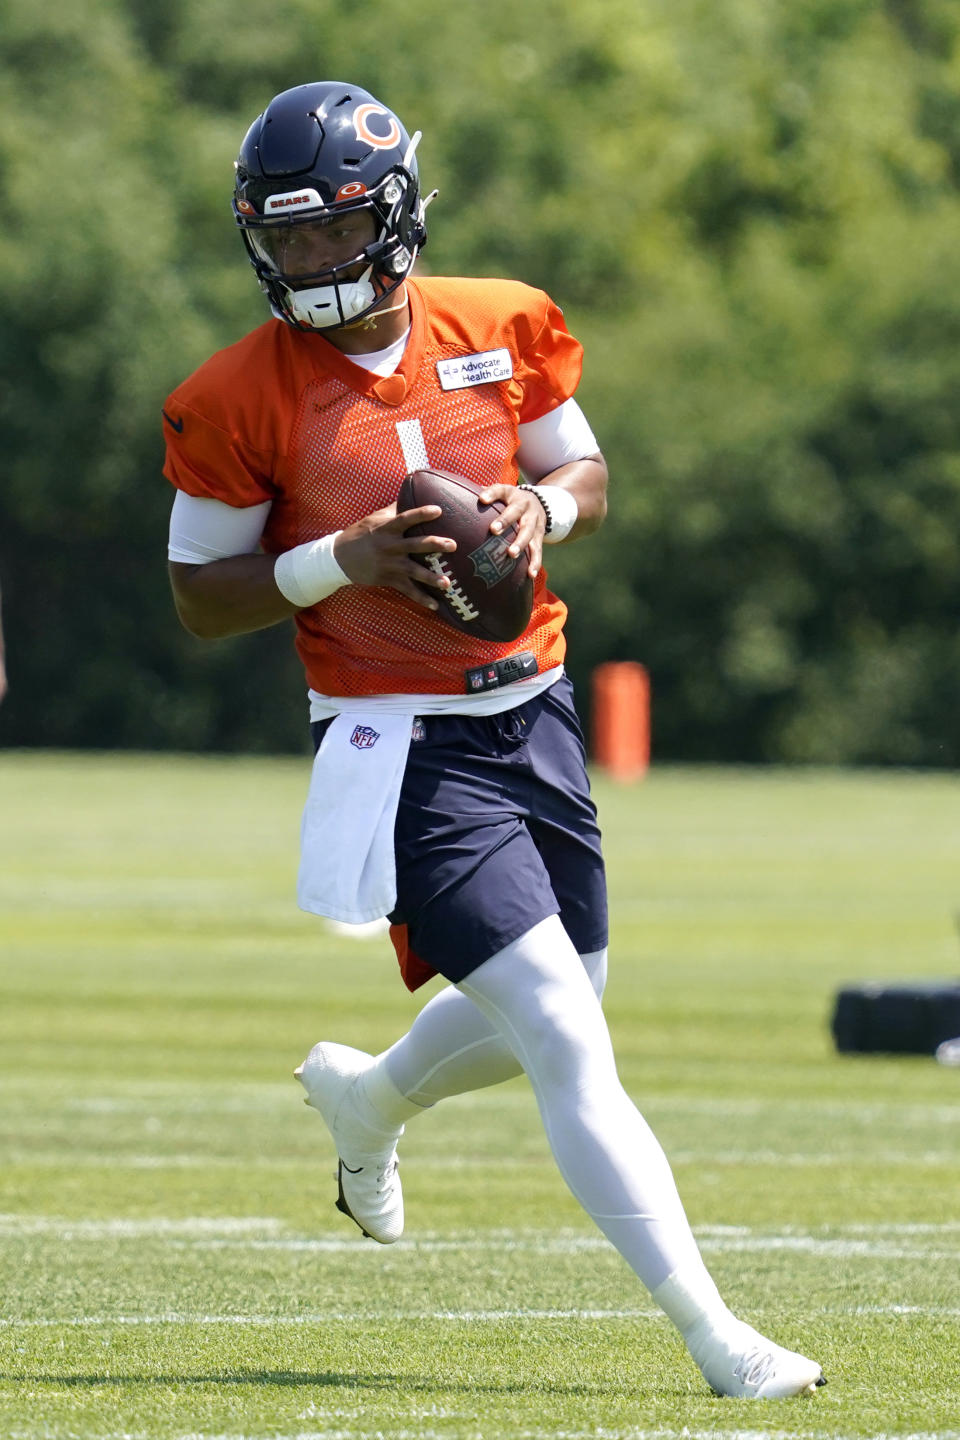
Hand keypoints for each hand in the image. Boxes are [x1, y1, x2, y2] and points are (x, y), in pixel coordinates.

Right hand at [333, 502, 455, 608]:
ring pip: (414, 571)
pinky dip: (422, 599)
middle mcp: (390, 546)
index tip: (439, 510)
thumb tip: (412, 492)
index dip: (422, 514)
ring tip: (447, 583)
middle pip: (416, 545)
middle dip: (435, 545)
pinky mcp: (388, 579)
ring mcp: (390, 564)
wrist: (339, 558)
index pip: (406, 518)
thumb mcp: (375, 519)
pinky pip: (408, 590)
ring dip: (431, 578)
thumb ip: (395, 510)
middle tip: (453, 545)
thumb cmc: (361, 534)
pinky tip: (436, 605)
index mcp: (387, 528)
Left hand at [478, 484, 545, 578]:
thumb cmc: (510, 501)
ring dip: (520, 544)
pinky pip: (538, 550)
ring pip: (528, 533)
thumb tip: (459, 498)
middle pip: (515, 512)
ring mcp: (534, 522)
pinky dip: (535, 562)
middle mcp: (524, 506)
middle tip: (494, 531)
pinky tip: (530, 574)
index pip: (501, 490)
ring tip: (511, 555)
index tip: (482, 499)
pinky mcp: (539, 536)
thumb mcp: (501, 493)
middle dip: (505, 521)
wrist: (540, 503)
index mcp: (512, 494)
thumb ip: (485, 495)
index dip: (492, 494)